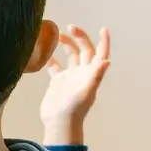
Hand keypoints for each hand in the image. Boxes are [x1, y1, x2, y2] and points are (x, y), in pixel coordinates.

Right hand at [41, 26, 110, 145]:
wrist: (59, 123)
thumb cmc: (74, 110)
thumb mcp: (86, 92)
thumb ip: (96, 76)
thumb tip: (106, 61)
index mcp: (91, 74)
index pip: (100, 54)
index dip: (103, 41)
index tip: (103, 29)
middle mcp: (82, 73)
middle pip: (84, 50)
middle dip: (79, 37)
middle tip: (70, 27)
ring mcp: (70, 77)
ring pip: (70, 55)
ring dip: (66, 44)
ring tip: (56, 36)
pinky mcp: (58, 81)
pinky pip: (55, 66)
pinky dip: (50, 58)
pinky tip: (44, 53)